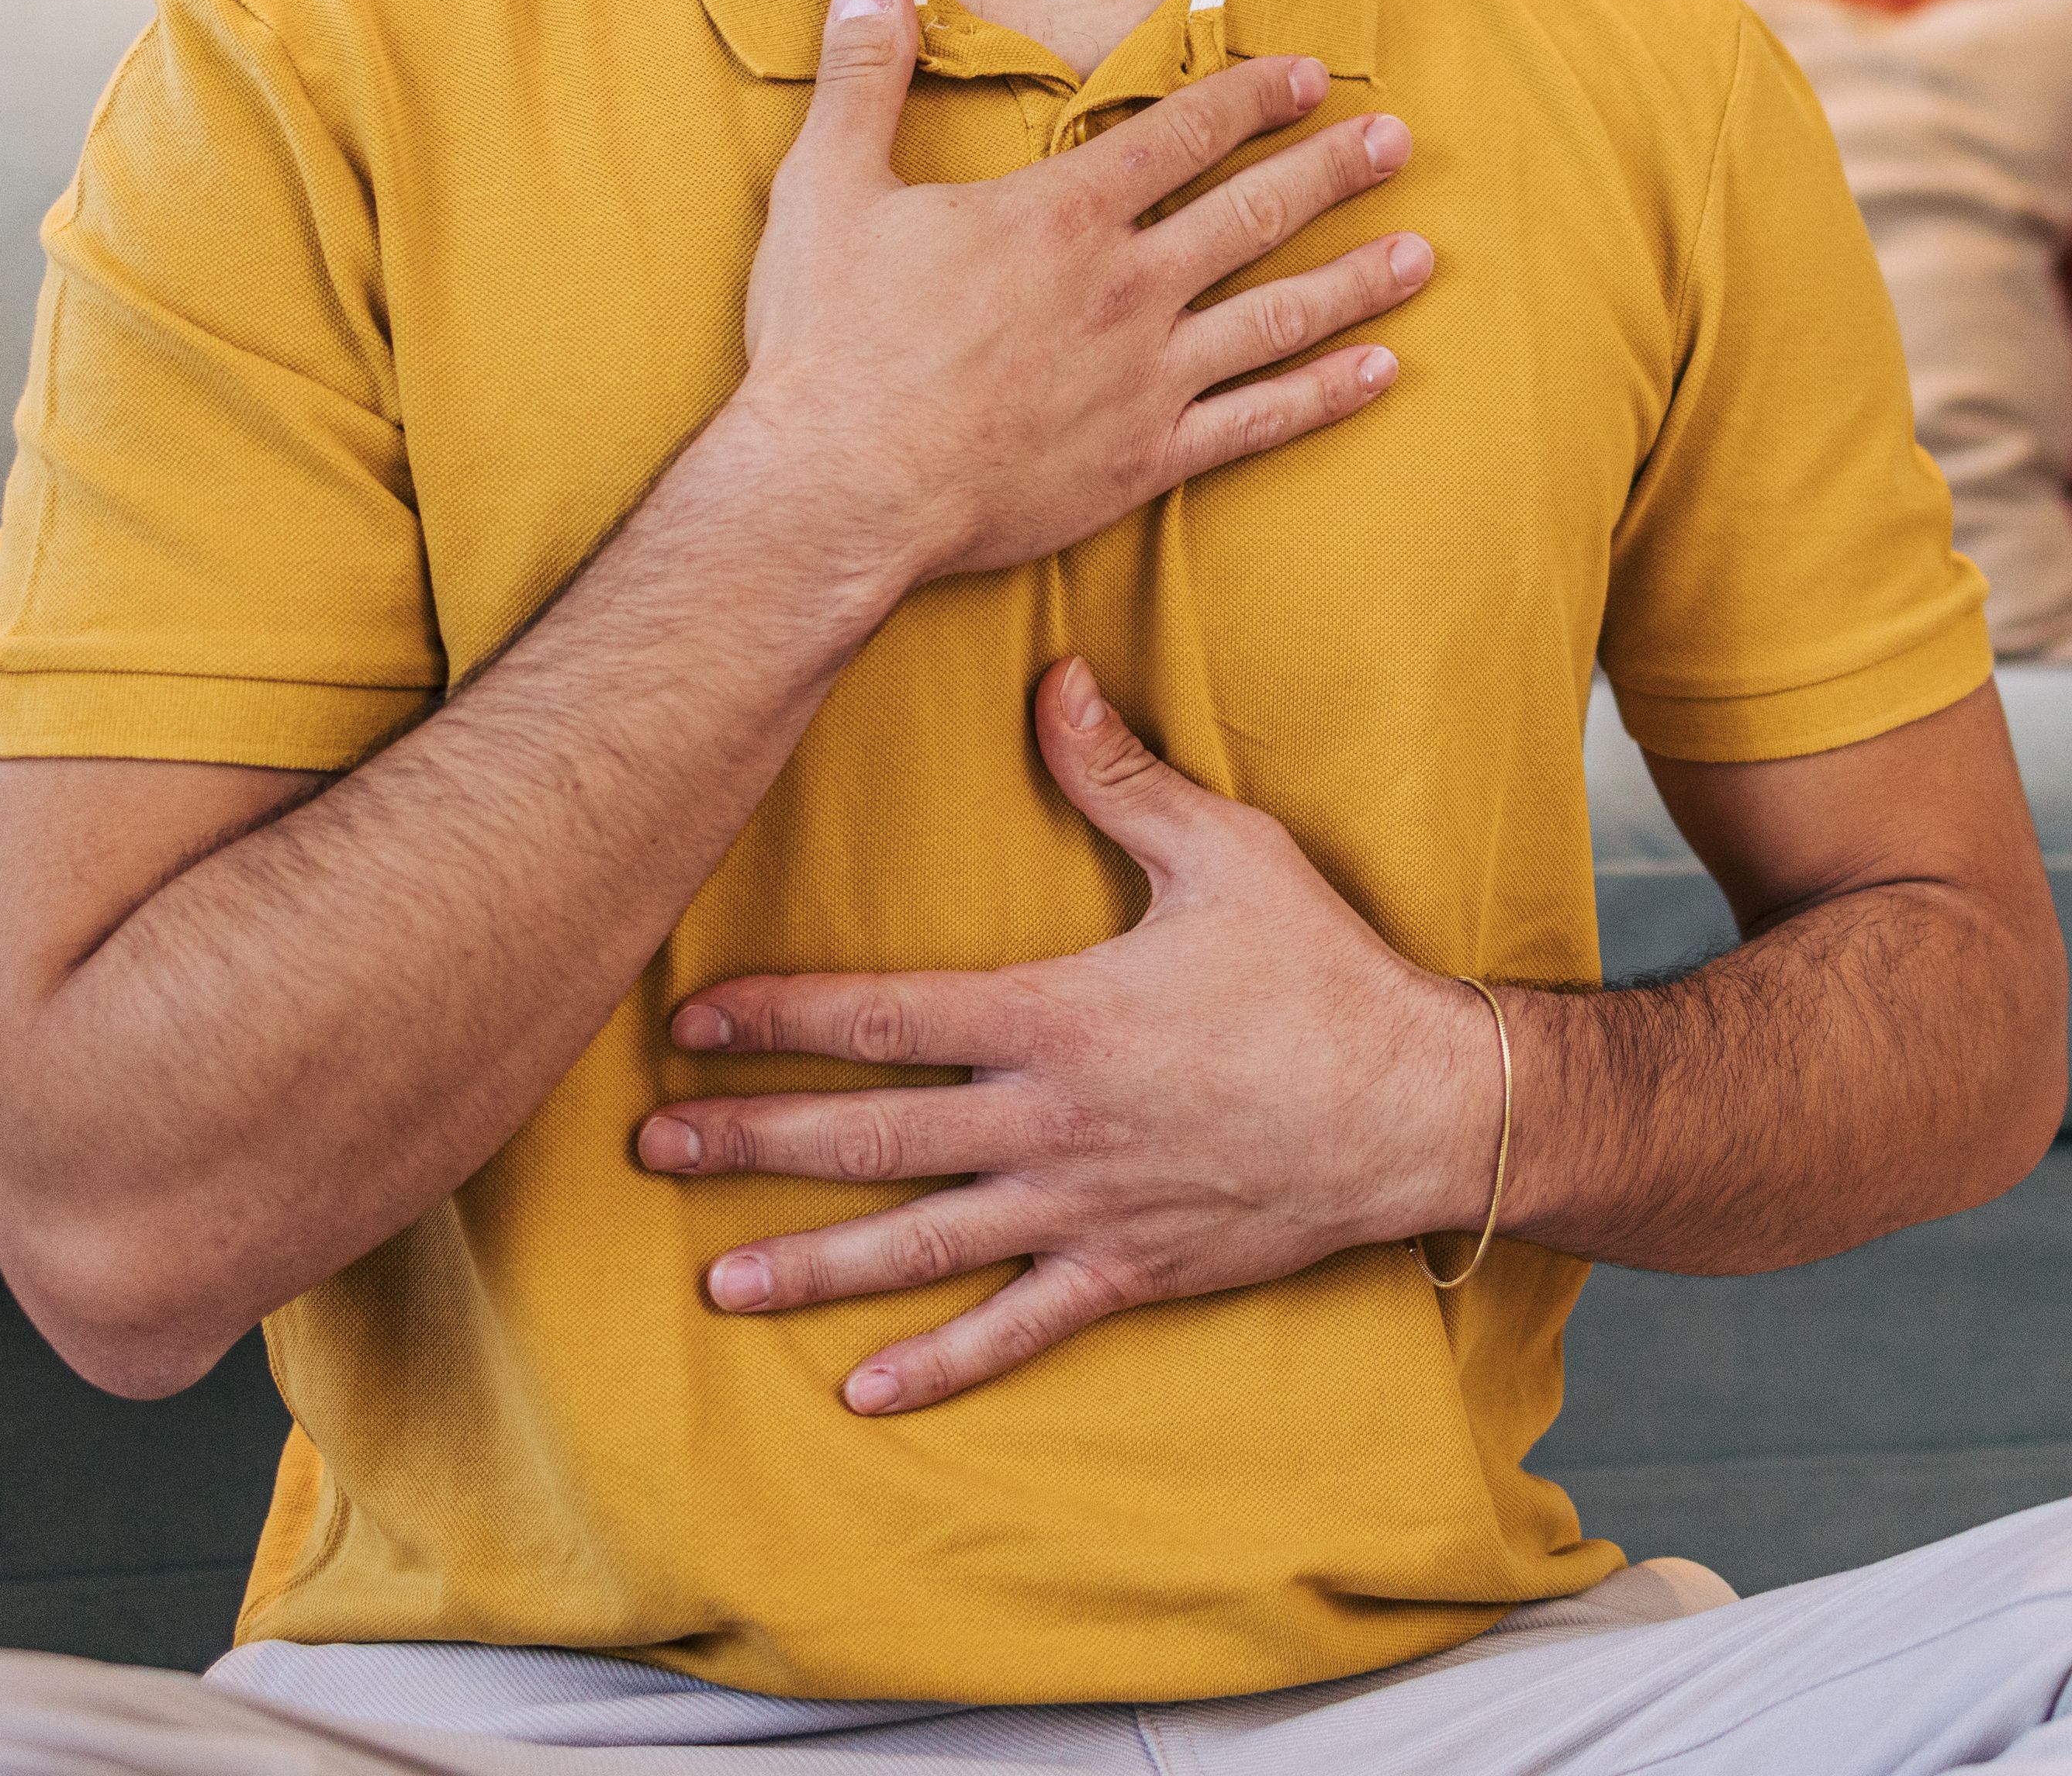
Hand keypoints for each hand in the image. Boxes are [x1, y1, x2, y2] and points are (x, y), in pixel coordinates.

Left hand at [638, 658, 1505, 1414]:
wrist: (1421, 1106)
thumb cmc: (1323, 974)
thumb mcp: (1225, 854)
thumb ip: (1122, 775)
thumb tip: (1052, 678)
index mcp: (1056, 1017)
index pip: (881, 1018)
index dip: (776, 1018)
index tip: (689, 1023)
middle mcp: (1050, 1124)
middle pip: (868, 1138)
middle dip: (750, 1142)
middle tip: (650, 1149)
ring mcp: (1084, 1210)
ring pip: (918, 1245)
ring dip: (809, 1265)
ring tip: (715, 1284)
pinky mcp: (1129, 1272)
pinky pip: (1016, 1330)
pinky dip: (938, 1364)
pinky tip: (863, 1392)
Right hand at [733, 0, 1429, 590]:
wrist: (836, 491)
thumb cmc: (827, 343)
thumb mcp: (829, 185)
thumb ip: (863, 72)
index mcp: (1062, 214)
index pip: (1183, 132)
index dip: (1253, 97)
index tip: (1313, 75)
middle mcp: (1125, 286)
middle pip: (1255, 214)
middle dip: (1333, 170)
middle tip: (1398, 143)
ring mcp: (1146, 378)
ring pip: (1279, 315)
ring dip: (1355, 280)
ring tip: (1420, 254)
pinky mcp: (1145, 460)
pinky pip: (1258, 422)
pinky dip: (1325, 396)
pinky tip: (1378, 373)